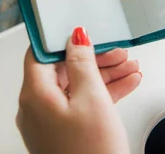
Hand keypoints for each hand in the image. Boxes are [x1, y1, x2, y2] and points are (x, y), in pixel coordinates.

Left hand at [16, 27, 140, 153]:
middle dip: (94, 59)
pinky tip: (126, 85)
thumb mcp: (92, 98)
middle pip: (63, 69)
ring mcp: (49, 122)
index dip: (63, 39)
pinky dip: (101, 94)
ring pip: (75, 87)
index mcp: (35, 94)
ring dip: (103, 75)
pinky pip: (80, 104)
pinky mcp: (63, 133)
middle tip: (118, 52)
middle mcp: (36, 107)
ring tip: (129, 68)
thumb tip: (75, 38)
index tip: (84, 32)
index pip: (42, 52)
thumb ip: (82, 63)